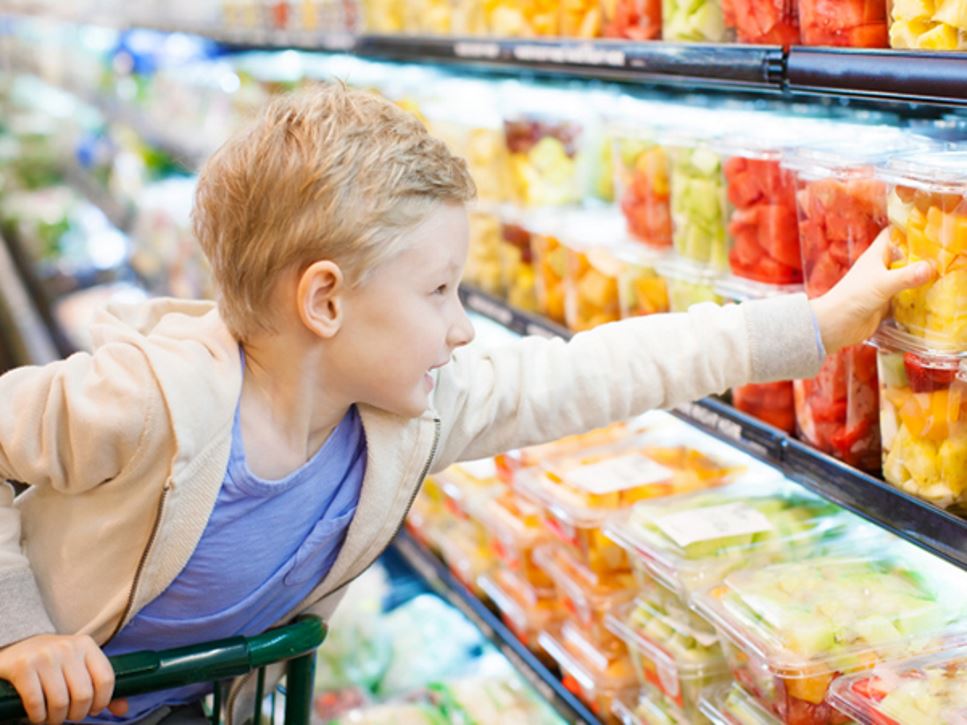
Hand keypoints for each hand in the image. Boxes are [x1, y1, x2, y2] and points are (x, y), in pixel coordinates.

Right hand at [0, 634, 127, 723]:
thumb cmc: (54, 663)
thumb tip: (123, 709)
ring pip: (60, 701)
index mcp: (86, 645)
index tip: (93, 710)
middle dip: (78, 714)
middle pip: (83, 694)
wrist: (17, 649)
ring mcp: (45, 656)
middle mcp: (68, 647)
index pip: (106, 679)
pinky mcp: (23, 666)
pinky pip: (36, 702)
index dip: (102, 701)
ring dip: (57, 718)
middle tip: (70, 716)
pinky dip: (38, 716)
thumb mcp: (79, 666)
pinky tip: (38, 715)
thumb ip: (100, 686)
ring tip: (53, 717)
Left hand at [810, 228, 935, 355]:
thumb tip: (930, 267)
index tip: (929, 228)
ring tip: (945, 275)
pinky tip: (933, 298)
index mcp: (875, 256)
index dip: (907, 229)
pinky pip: (905, 297)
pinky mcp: (885, 303)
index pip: (892, 235)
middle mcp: (879, 269)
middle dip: (921, 256)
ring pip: (906, 278)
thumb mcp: (882, 283)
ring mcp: (882, 286)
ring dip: (921, 278)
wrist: (836, 325)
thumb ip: (906, 276)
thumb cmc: (852, 298)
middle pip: (903, 256)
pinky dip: (916, 297)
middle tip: (946, 255)